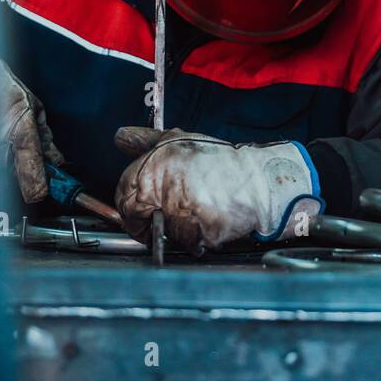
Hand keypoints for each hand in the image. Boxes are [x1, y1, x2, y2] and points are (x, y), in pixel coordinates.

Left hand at [113, 126, 322, 252]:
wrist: (259, 180)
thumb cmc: (220, 161)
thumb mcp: (180, 141)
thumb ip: (146, 140)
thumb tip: (121, 137)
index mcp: (156, 164)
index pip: (124, 196)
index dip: (131, 208)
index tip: (142, 212)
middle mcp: (166, 186)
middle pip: (138, 218)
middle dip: (149, 223)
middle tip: (169, 217)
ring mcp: (183, 210)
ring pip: (164, 233)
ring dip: (177, 230)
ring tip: (199, 212)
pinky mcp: (201, 231)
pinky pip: (187, 244)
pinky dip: (196, 239)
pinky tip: (209, 221)